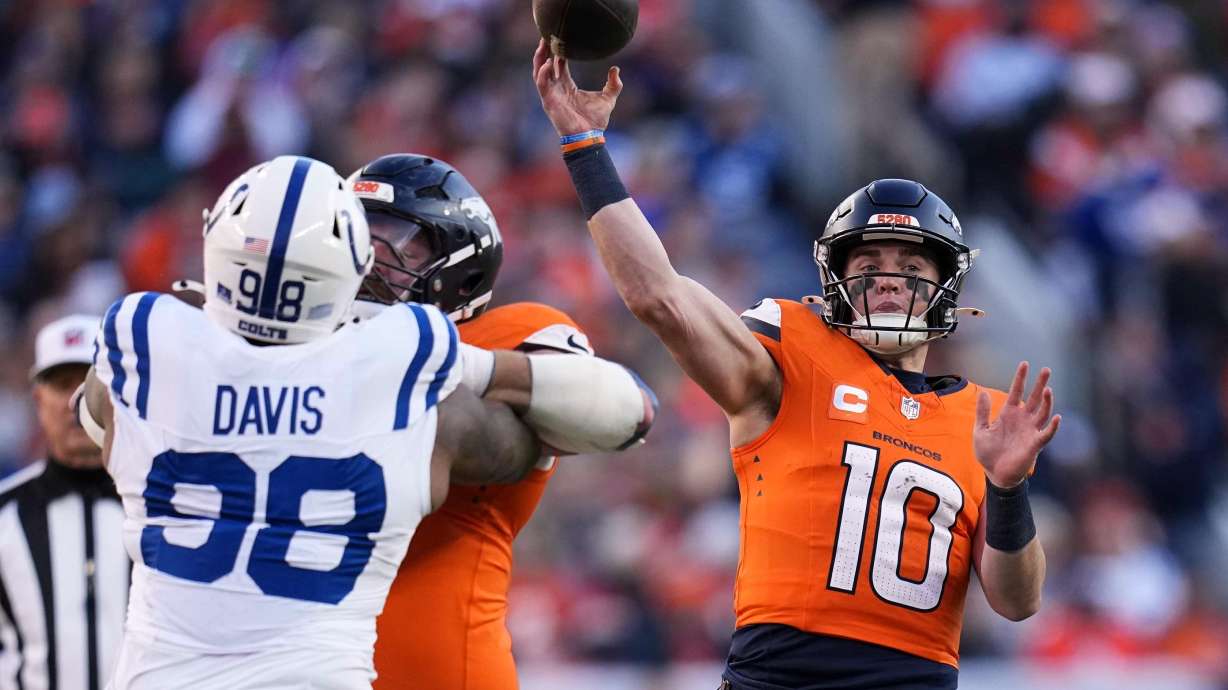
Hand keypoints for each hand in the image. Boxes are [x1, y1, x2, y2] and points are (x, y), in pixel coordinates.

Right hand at [533, 39, 622, 136]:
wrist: (589, 136)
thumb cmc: (595, 121)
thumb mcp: (608, 98)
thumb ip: (613, 84)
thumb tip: (616, 69)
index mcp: (568, 87)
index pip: (560, 65)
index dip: (559, 53)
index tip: (561, 39)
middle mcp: (557, 89)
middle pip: (546, 65)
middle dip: (545, 51)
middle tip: (546, 36)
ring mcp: (551, 95)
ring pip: (539, 72)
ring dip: (539, 58)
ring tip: (542, 45)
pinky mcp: (548, 101)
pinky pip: (542, 84)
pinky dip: (543, 73)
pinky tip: (548, 63)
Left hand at [974, 362, 1060, 488]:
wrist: (995, 474)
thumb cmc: (988, 453)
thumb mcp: (981, 430)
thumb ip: (983, 412)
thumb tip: (983, 392)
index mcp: (1009, 414)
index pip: (1017, 391)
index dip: (1020, 378)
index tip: (1024, 364)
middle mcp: (1022, 419)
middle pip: (1034, 398)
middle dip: (1040, 384)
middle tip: (1046, 369)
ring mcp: (1030, 431)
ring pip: (1043, 412)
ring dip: (1047, 402)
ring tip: (1048, 389)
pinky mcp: (1035, 444)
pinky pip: (1046, 433)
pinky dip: (1053, 426)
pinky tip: (1057, 417)